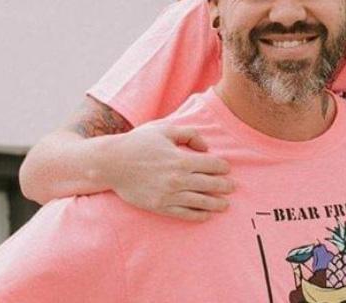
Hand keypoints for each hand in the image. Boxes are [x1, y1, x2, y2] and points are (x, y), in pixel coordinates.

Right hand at [99, 122, 234, 221]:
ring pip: (200, 202)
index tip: (227, 169)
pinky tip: (206, 216)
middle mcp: (178, 179)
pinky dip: (197, 216)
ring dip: (215, 204)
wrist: (112, 163)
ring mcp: (169, 195)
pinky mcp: (160, 206)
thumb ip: (189, 134)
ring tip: (225, 205)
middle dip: (224, 186)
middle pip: (210, 184)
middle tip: (232, 188)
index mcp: (181, 159)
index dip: (222, 167)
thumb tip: (206, 147)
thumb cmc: (139, 143)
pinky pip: (184, 213)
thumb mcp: (165, 130)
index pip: (211, 165)